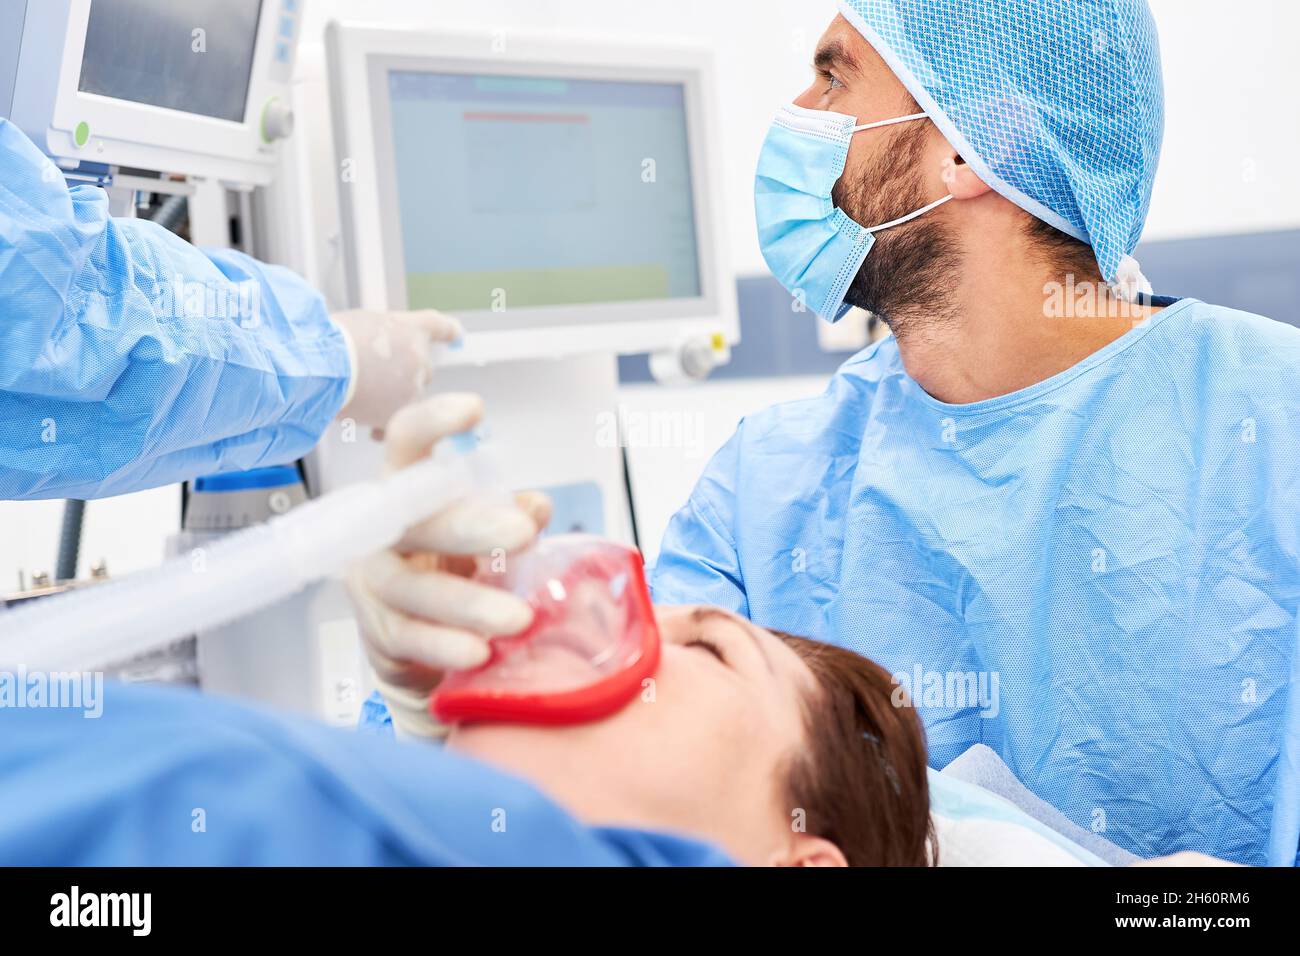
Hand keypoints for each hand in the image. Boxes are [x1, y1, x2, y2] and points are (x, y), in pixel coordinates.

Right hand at [332, 309, 461, 436]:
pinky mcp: (401, 412)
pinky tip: (373, 430)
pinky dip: (386, 424)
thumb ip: (381, 338)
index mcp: (411, 329)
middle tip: (376, 378)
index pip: (438, 327)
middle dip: (404, 376)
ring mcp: (413, 386)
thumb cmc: (331, 342)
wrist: (322, 367)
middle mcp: (419, 357)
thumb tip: (382, 358)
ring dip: (392, 401)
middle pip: (423, 369)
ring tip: (363, 399)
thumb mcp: (360, 326)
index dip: (450, 331)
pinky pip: (400, 421)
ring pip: (410, 397)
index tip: (459, 334)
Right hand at [347, 393, 550, 739]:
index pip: (406, 443)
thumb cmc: (452, 564)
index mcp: (405, 488)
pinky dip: (444, 646)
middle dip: (469, 526)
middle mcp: (379, 529)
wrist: (417, 638)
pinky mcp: (379, 632)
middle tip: (523, 532)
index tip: (473, 410)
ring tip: (518, 618)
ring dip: (467, 603)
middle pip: (413, 520)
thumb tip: (538, 506)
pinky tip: (479, 653)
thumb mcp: (484, 534)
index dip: (432, 423)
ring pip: (413, 588)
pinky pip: (410, 638)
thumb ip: (510, 514)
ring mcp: (373, 582)